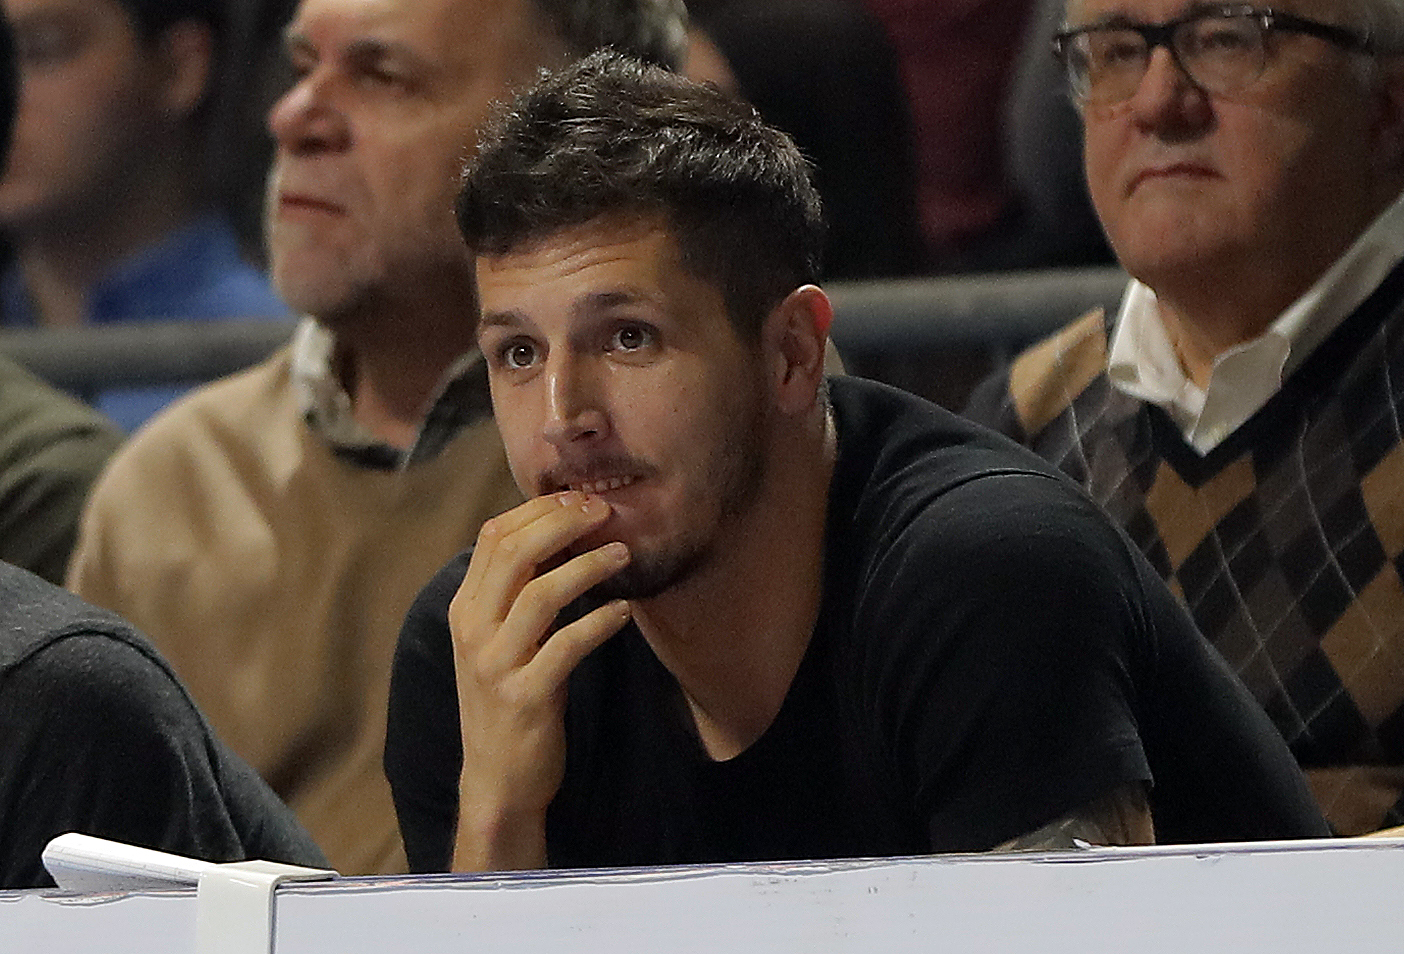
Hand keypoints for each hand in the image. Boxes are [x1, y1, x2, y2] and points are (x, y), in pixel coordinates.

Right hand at [448, 491, 631, 869]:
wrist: (496, 781)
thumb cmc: (508, 702)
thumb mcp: (500, 643)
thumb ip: (516, 595)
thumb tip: (561, 537)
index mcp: (464, 610)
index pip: (493, 537)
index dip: (539, 510)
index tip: (581, 499)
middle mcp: (472, 631)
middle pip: (514, 553)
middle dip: (564, 523)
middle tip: (605, 513)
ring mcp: (495, 665)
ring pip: (540, 594)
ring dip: (588, 566)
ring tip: (625, 554)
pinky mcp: (526, 697)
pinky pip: (567, 646)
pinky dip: (600, 622)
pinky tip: (623, 611)